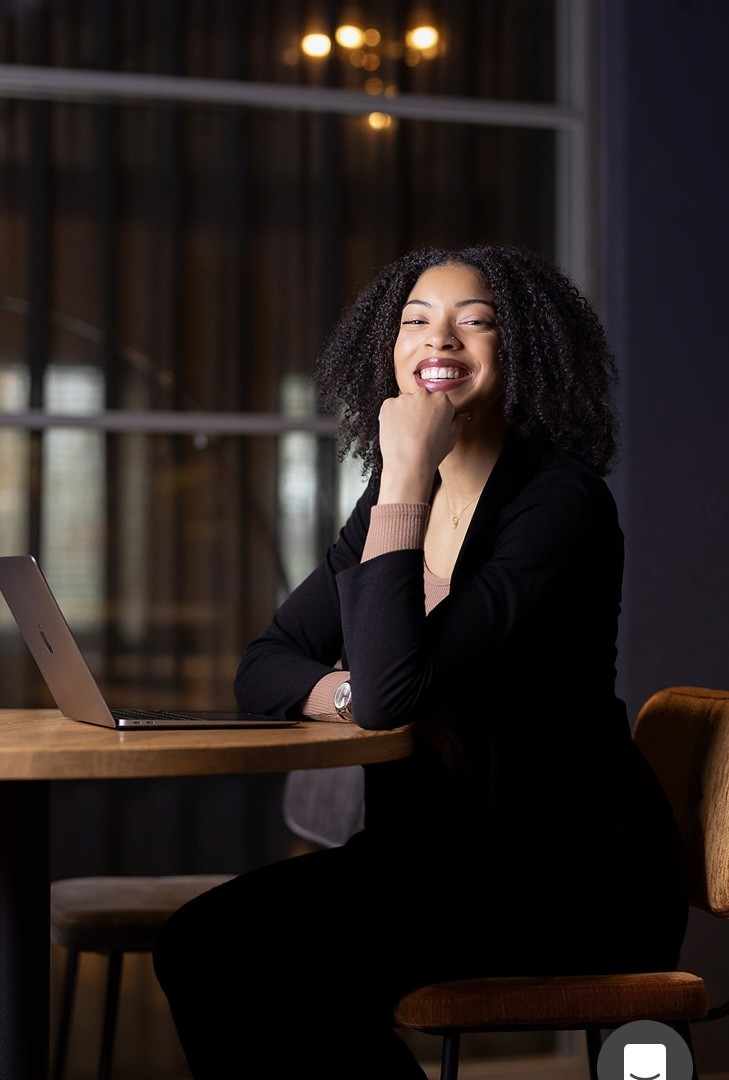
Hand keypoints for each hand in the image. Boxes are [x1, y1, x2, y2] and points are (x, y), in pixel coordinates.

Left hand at [377, 388, 469, 502]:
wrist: (408, 464)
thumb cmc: (431, 454)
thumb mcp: (452, 439)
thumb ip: (459, 422)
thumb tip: (461, 416)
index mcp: (442, 400)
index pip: (439, 402)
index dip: (436, 415)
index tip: (432, 426)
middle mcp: (424, 394)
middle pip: (422, 399)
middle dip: (420, 411)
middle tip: (418, 431)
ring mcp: (404, 398)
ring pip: (405, 403)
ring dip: (405, 413)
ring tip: (407, 434)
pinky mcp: (388, 404)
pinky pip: (390, 407)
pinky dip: (392, 417)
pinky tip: (397, 431)